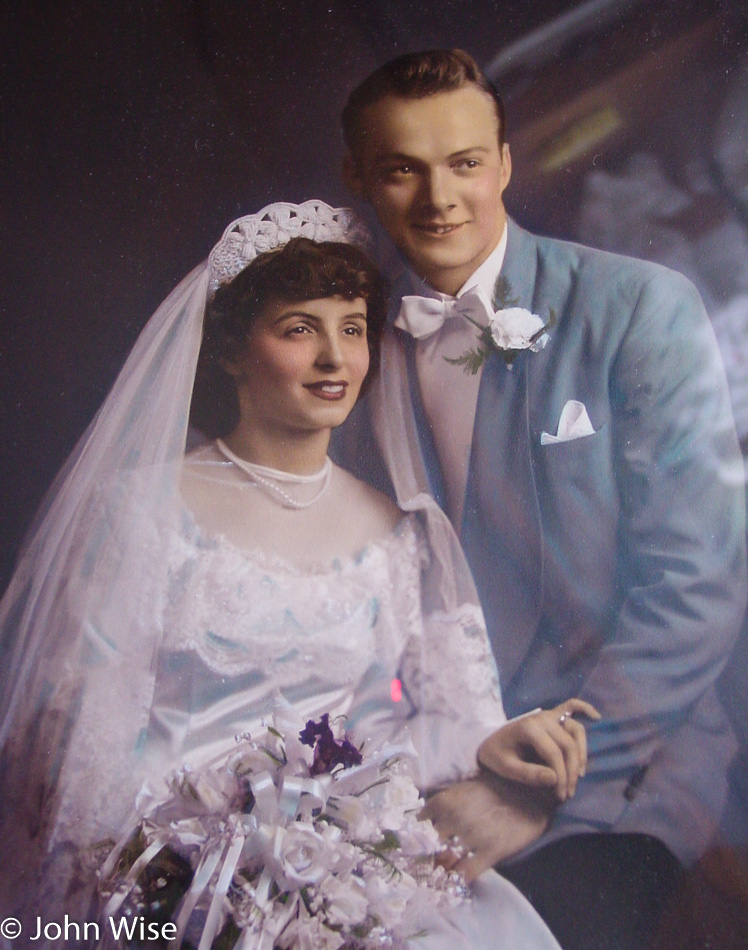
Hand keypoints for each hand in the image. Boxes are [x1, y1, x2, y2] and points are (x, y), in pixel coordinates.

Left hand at [420, 772, 552, 882]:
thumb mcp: (460, 791)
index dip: (413, 843)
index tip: (411, 853)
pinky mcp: (490, 850)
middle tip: (422, 869)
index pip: (416, 829)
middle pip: (427, 849)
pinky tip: (455, 882)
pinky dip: (456, 882)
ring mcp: (472, 835)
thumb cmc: (491, 791)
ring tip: (437, 878)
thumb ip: (440, 809)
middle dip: (424, 860)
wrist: (527, 792)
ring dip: (438, 873)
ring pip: (443, 863)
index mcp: (443, 801)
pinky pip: (464, 874)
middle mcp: (453, 818)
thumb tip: (420, 828)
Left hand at [478, 698, 600, 801]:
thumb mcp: (505, 767)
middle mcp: (542, 718)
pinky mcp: (551, 715)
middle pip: (568, 745)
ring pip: (576, 731)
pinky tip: (596, 716)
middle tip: (568, 793)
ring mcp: (548, 715)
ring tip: (579, 775)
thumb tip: (555, 779)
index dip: (561, 776)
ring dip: (581, 753)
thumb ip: (528, 774)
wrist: (487, 739)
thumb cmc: (496, 753)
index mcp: (529, 728)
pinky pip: (571, 706)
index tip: (561, 796)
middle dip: (571, 772)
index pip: (554, 754)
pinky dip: (584, 709)